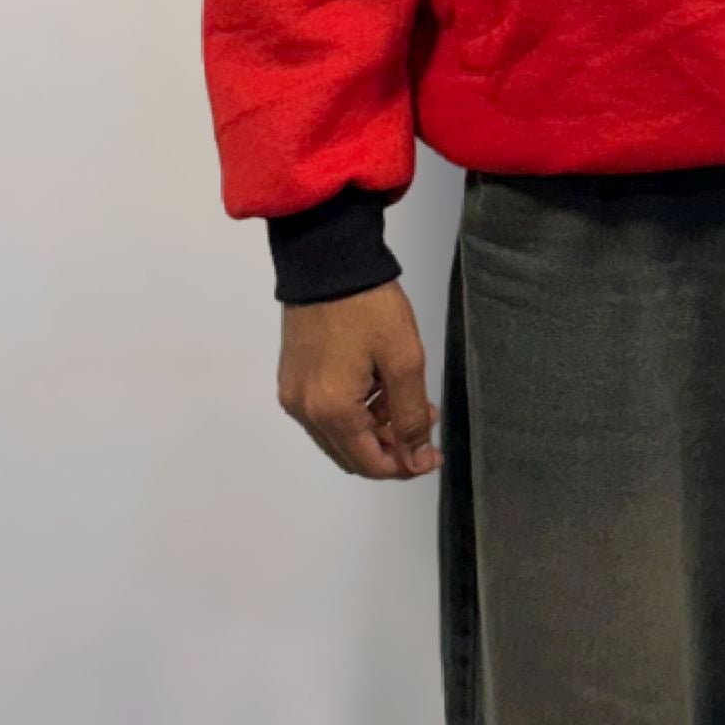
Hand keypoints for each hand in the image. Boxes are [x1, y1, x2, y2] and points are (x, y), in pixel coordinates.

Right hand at [277, 279, 439, 478]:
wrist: (327, 258)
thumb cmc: (369, 306)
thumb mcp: (403, 359)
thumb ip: (410, 415)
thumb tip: (415, 461)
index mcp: (331, 411)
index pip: (369, 463)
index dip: (404, 466)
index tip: (432, 455)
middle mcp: (304, 411)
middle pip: (351, 453)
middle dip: (391, 446)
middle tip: (424, 420)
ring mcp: (293, 393)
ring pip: (338, 434)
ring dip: (374, 428)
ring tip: (406, 398)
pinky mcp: (292, 375)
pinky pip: (325, 412)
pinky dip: (354, 410)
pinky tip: (379, 386)